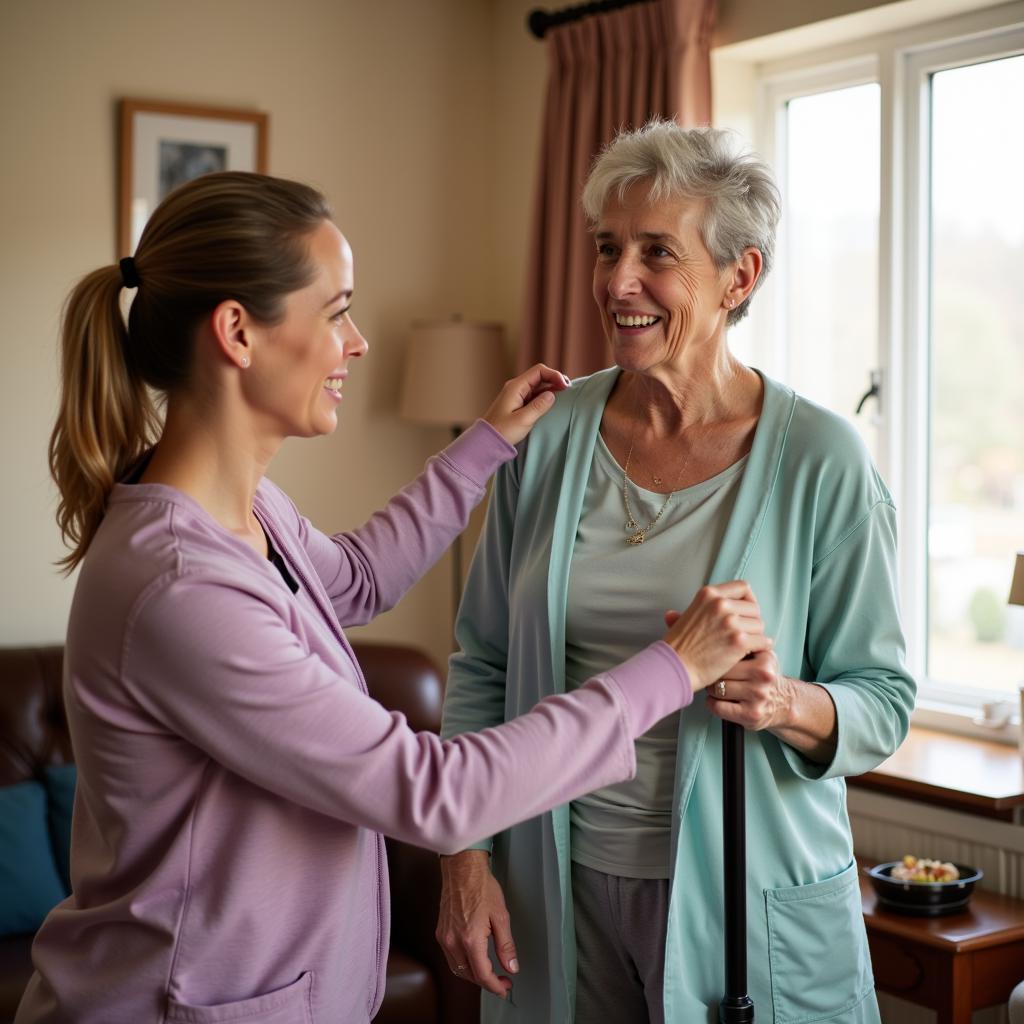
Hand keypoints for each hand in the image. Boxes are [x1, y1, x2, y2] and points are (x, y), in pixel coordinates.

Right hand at [436, 850, 517, 998]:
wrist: (462, 869)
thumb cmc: (481, 887)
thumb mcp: (501, 917)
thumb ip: (506, 946)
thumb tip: (511, 967)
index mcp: (470, 939)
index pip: (482, 975)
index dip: (496, 986)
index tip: (505, 988)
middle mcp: (454, 942)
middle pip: (469, 975)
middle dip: (486, 982)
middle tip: (502, 980)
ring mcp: (444, 938)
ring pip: (457, 969)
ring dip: (473, 975)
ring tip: (489, 972)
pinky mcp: (441, 932)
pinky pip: (451, 958)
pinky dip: (463, 964)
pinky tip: (474, 959)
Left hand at [483, 363, 570, 445]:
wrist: (487, 440)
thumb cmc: (502, 431)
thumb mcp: (523, 420)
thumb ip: (539, 406)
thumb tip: (552, 394)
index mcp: (516, 387)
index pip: (539, 371)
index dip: (554, 375)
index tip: (565, 386)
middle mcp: (516, 387)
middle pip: (539, 376)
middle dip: (554, 379)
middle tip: (568, 389)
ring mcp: (517, 394)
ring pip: (537, 385)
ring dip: (551, 387)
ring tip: (563, 393)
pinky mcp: (518, 402)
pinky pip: (534, 394)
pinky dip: (544, 395)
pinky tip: (552, 401)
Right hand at [662, 581, 771, 691]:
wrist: (675, 666)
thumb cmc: (678, 646)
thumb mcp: (684, 617)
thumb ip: (696, 611)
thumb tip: (682, 611)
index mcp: (709, 594)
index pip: (743, 587)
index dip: (748, 601)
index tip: (745, 613)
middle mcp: (720, 604)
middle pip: (754, 608)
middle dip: (751, 621)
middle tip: (744, 634)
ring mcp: (731, 622)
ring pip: (759, 625)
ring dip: (755, 636)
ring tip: (745, 645)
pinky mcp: (739, 641)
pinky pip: (763, 641)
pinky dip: (760, 648)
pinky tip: (752, 652)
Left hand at [706, 649, 793, 730]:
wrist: (785, 703)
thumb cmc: (765, 679)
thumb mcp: (763, 657)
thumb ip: (745, 647)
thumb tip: (716, 641)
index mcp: (765, 660)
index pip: (729, 654)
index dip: (719, 658)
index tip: (716, 661)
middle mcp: (763, 677)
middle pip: (721, 672)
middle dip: (714, 674)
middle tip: (713, 676)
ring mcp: (758, 696)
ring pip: (717, 689)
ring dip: (712, 690)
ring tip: (717, 688)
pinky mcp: (750, 714)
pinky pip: (718, 707)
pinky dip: (712, 704)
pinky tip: (718, 701)